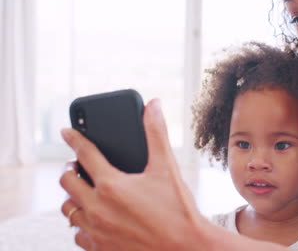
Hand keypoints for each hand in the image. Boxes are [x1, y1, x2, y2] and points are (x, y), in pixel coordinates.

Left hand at [60, 99, 206, 249]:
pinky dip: (81, 223)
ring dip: (74, 197)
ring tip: (85, 192)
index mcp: (111, 185)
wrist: (186, 248)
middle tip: (79, 166)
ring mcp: (96, 231)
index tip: (66, 132)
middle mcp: (97, 208)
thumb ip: (157, 134)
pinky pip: (77, 234)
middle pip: (67, 181)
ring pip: (68, 209)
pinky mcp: (99, 249)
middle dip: (70, 170)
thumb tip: (154, 105)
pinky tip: (94, 218)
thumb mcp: (167, 168)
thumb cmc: (178, 210)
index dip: (74, 138)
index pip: (84, 153)